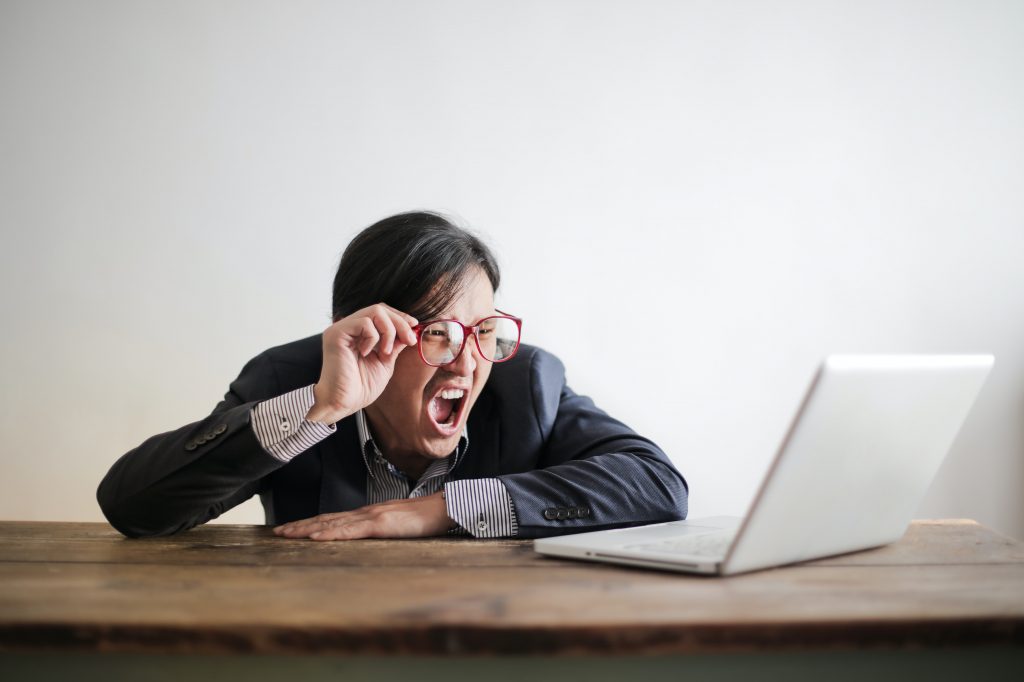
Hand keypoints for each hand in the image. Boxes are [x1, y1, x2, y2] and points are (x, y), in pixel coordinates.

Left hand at [272, 493, 454, 539]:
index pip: (334, 518)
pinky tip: (316, 537)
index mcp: (369, 514)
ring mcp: (372, 517)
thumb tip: (368, 537)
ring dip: (308, 529)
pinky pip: (351, 530)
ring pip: (333, 523)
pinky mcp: (381, 524)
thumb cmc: (425, 518)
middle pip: (326, 518)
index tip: (293, 528)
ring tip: (288, 534)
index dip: (312, 523)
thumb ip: (382, 529)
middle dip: (301, 525)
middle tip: (278, 531)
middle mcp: (366, 512)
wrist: (444, 508)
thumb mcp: (398, 525)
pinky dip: (331, 533)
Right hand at [305, 303, 418, 424]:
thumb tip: (410, 329)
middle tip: (409, 340)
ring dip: (389, 331)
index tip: (414, 326)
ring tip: (385, 353)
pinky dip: (373, 337)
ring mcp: (341, 329)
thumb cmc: (361, 387)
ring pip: (374, 311)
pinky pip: (364, 323)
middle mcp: (348, 327)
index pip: (381, 313)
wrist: (343, 403)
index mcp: (358, 333)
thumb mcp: (385, 362)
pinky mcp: (336, 334)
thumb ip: (394, 344)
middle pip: (380, 308)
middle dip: (399, 322)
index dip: (399, 316)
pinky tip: (367, 353)